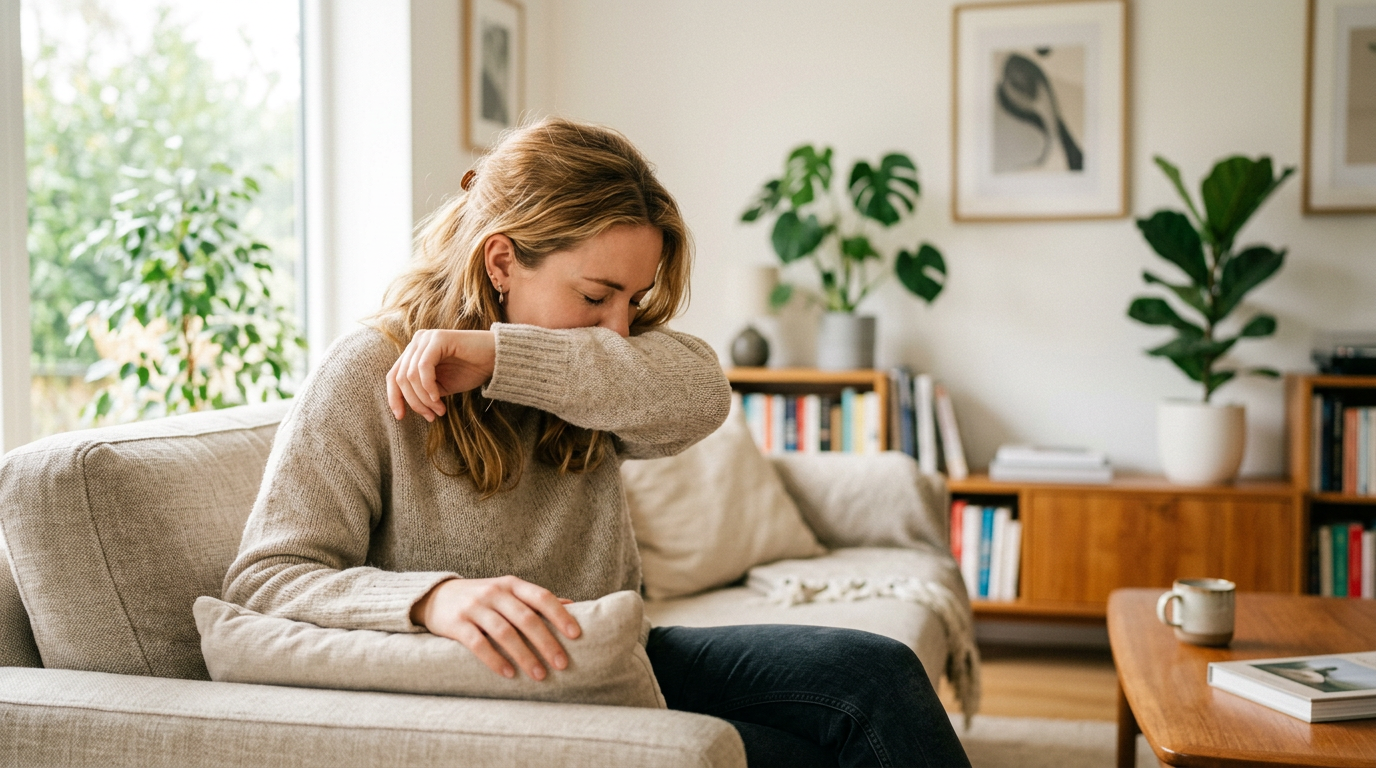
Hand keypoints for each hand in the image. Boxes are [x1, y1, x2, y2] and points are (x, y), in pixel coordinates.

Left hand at [386, 329, 496, 420]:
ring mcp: (426, 338)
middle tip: (431, 417)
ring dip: (424, 398)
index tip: (401, 417)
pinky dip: (428, 386)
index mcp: (414, 352)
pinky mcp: (438, 338)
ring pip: (410, 375)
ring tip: (439, 410)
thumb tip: (402, 409)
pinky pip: (423, 367)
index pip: (394, 376)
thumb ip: (421, 392)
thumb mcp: (440, 387)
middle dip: (414, 402)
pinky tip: (438, 398)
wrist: (497, 358)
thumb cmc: (471, 371)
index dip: (394, 398)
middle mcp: (416, 342)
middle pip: (400, 378)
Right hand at [410, 576, 581, 680]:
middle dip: (546, 643)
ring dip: (524, 655)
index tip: (576, 635)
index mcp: (512, 584)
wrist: (437, 596)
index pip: (541, 597)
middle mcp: (495, 592)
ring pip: (504, 632)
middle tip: (562, 664)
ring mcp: (474, 607)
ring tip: (539, 675)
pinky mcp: (456, 623)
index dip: (560, 615)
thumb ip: (536, 600)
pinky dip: (495, 659)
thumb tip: (573, 605)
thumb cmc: (483, 598)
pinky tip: (508, 674)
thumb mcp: (509, 592)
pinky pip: (478, 643)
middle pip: (526, 618)